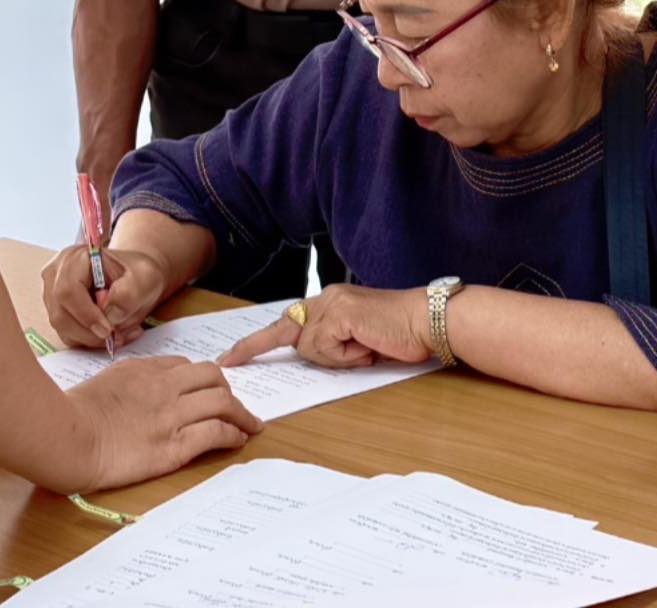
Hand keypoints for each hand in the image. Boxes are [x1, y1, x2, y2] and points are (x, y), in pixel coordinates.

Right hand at [42, 246, 167, 348]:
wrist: (134, 280)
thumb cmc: (138, 274)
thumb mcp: (146, 277)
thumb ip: (130, 292)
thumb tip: (110, 314)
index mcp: (75, 257)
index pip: (68, 290)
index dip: (86, 314)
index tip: (109, 330)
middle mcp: (57, 275)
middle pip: (61, 314)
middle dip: (90, 332)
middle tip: (117, 338)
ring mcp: (53, 295)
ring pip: (63, 328)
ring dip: (92, 339)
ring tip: (122, 335)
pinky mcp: (59, 314)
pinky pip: (68, 335)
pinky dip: (90, 341)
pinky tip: (113, 335)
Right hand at [69, 356, 262, 490]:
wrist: (65, 437)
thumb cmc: (73, 413)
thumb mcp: (106, 380)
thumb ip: (133, 378)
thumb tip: (148, 382)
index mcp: (146, 371)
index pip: (187, 367)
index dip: (205, 379)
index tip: (211, 390)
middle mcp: (164, 388)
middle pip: (213, 377)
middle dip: (230, 389)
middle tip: (237, 405)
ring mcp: (171, 416)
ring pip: (222, 402)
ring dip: (242, 414)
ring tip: (251, 425)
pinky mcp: (173, 446)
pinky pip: (215, 433)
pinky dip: (233, 434)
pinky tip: (238, 439)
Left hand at [218, 284, 433, 368]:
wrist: (426, 322)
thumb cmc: (400, 334)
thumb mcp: (357, 341)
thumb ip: (332, 343)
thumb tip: (313, 353)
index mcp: (329, 301)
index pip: (286, 322)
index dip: (256, 342)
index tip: (230, 357)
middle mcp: (326, 298)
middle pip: (288, 334)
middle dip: (277, 349)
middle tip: (257, 359)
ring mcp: (331, 304)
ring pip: (309, 347)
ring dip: (337, 358)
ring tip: (366, 349)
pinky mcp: (340, 314)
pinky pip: (325, 348)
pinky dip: (346, 356)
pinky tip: (368, 347)